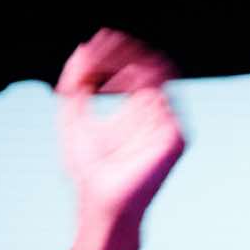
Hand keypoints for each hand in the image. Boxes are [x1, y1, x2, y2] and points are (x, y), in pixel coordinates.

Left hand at [56, 30, 185, 249]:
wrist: (98, 204)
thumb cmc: (88, 170)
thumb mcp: (73, 121)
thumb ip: (74, 87)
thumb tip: (81, 50)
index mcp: (140, 109)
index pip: (137, 66)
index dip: (116, 52)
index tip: (91, 45)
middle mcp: (159, 113)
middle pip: (152, 63)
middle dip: (122, 51)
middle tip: (96, 46)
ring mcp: (170, 123)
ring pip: (159, 74)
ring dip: (126, 61)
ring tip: (99, 65)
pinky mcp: (175, 138)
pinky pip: (161, 99)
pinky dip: (134, 84)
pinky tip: (108, 85)